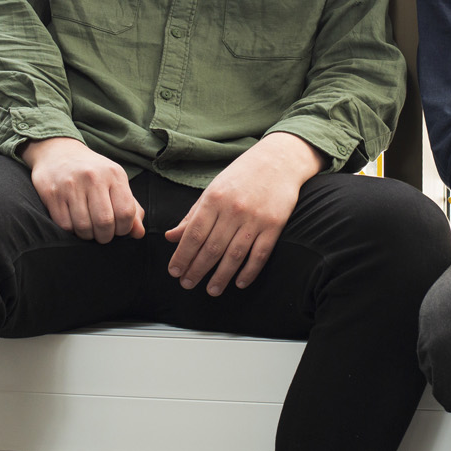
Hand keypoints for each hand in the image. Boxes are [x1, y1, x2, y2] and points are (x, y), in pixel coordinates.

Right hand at [22, 137, 144, 242]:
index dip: (124, 228)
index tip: (118, 229)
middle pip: (105, 222)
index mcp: (114, 174)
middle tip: (102, 234)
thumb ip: (131, 208)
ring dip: (88, 235)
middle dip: (105, 236)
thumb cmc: (92, 173)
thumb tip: (139, 233)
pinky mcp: (52, 194)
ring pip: (84, 227)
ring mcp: (71, 185)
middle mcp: (93, 177)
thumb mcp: (115, 182)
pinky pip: (65, 225)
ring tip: (88, 229)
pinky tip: (74, 223)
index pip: (126, 212)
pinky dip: (71, 231)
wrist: (58, 152)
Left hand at [165, 133, 323, 296]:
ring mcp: (255, 219)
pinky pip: (259, 255)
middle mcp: (233, 210)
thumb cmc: (242, 175)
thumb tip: (171, 236)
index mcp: (214, 199)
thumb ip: (193, 214)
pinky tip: (239, 283)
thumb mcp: (213, 189)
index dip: (182, 256)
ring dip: (220, 277)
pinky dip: (249, 272)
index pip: (193, 234)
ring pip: (234, 256)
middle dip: (196, 270)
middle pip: (211, 248)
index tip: (174, 271)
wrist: (279, 160)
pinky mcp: (274, 225)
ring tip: (211, 290)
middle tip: (187, 284)